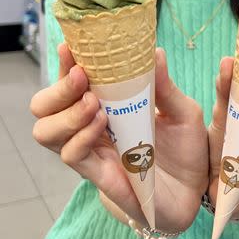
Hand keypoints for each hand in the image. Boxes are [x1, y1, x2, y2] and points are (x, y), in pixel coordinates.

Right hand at [30, 43, 207, 232]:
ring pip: (46, 133)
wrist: (196, 191)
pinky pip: (72, 156)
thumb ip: (165, 85)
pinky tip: (102, 124)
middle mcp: (90, 128)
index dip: (65, 64)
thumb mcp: (182, 111)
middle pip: (43, 108)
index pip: (71, 83)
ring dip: (65, 114)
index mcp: (106, 106)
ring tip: (94, 104)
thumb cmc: (185, 149)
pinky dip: (81, 136)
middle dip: (57, 89)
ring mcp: (92, 152)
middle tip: (82, 77)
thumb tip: (155, 51)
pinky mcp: (100, 175)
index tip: (70, 46)